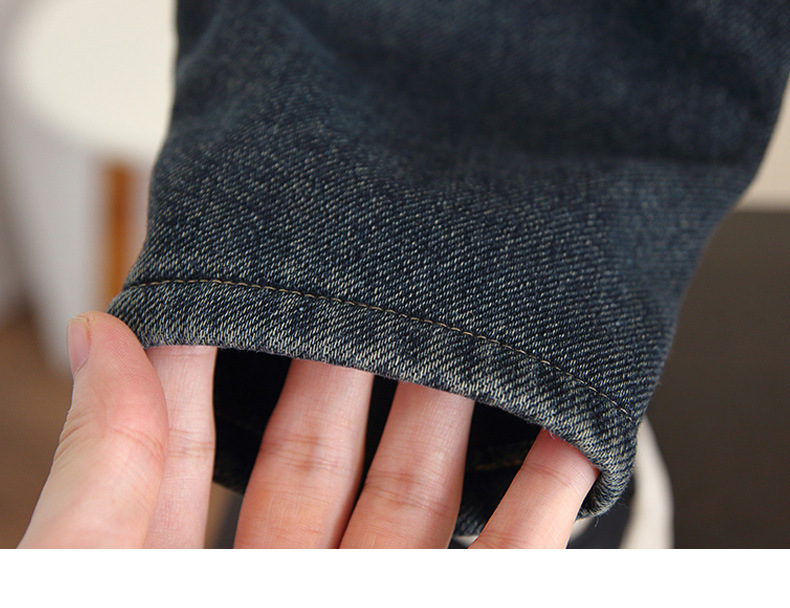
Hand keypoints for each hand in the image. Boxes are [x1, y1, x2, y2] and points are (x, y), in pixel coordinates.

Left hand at [18, 311, 597, 547]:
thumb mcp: (87, 585)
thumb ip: (106, 469)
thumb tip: (101, 331)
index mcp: (173, 572)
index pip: (194, 433)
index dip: (222, 351)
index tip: (257, 276)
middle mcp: (272, 587)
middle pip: (321, 453)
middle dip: (354, 365)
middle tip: (381, 284)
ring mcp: (363, 603)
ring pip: (418, 501)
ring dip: (452, 422)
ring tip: (477, 344)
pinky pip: (504, 573)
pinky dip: (540, 515)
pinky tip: (563, 453)